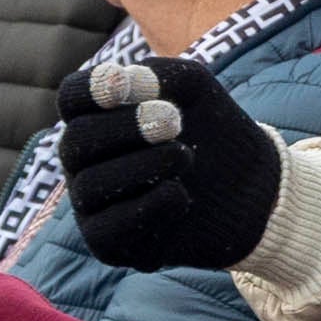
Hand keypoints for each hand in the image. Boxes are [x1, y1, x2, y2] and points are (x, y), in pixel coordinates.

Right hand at [58, 50, 284, 271]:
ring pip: (90, 186)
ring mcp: (92, 204)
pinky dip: (147, 209)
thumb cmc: (212, 131)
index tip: (124, 84)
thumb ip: (161, 76)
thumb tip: (125, 82)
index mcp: (97, 117)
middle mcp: (85, 161)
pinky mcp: (108, 244)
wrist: (249, 191)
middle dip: (126, 128)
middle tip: (174, 121)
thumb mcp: (196, 90)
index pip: (71, 99)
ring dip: (144, 167)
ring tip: (186, 158)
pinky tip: (180, 196)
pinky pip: (107, 231)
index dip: (90, 90)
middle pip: (77, 140)